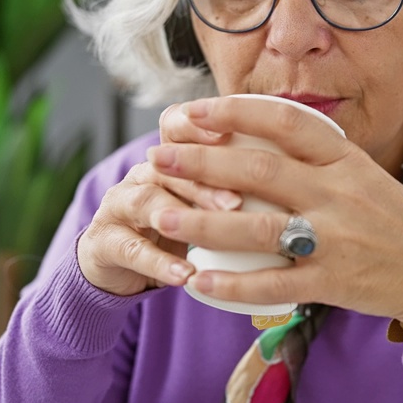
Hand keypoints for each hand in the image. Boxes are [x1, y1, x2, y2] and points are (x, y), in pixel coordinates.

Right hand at [76, 105, 243, 296]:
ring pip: (148, 200)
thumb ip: (239, 189)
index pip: (179, 127)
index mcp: (170, 157)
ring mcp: (120, 204)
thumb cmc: (176, 227)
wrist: (116, 262)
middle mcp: (143, 172)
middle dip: (204, 178)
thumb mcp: (203, 204)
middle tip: (237, 201)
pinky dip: (159, 263)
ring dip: (182, 215)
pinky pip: (132, 249)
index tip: (231, 135)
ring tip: (212, 232)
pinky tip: (184, 275)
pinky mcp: (105, 241)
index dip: (200, 127)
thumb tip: (296, 187)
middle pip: (170, 163)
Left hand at [143, 96, 402, 322]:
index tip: (194, 110)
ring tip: (163, 217)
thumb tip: (257, 132)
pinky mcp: (334, 282)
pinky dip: (234, 284)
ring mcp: (336, 239)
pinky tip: (200, 281)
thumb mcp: (363, 173)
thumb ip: (317, 156)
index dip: (237, 112)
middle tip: (161, 156)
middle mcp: (339, 193)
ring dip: (204, 223)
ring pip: (259, 228)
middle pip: (260, 169)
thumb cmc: (395, 220)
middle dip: (203, 161)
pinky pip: (275, 285)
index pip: (287, 123)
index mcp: (346, 160)